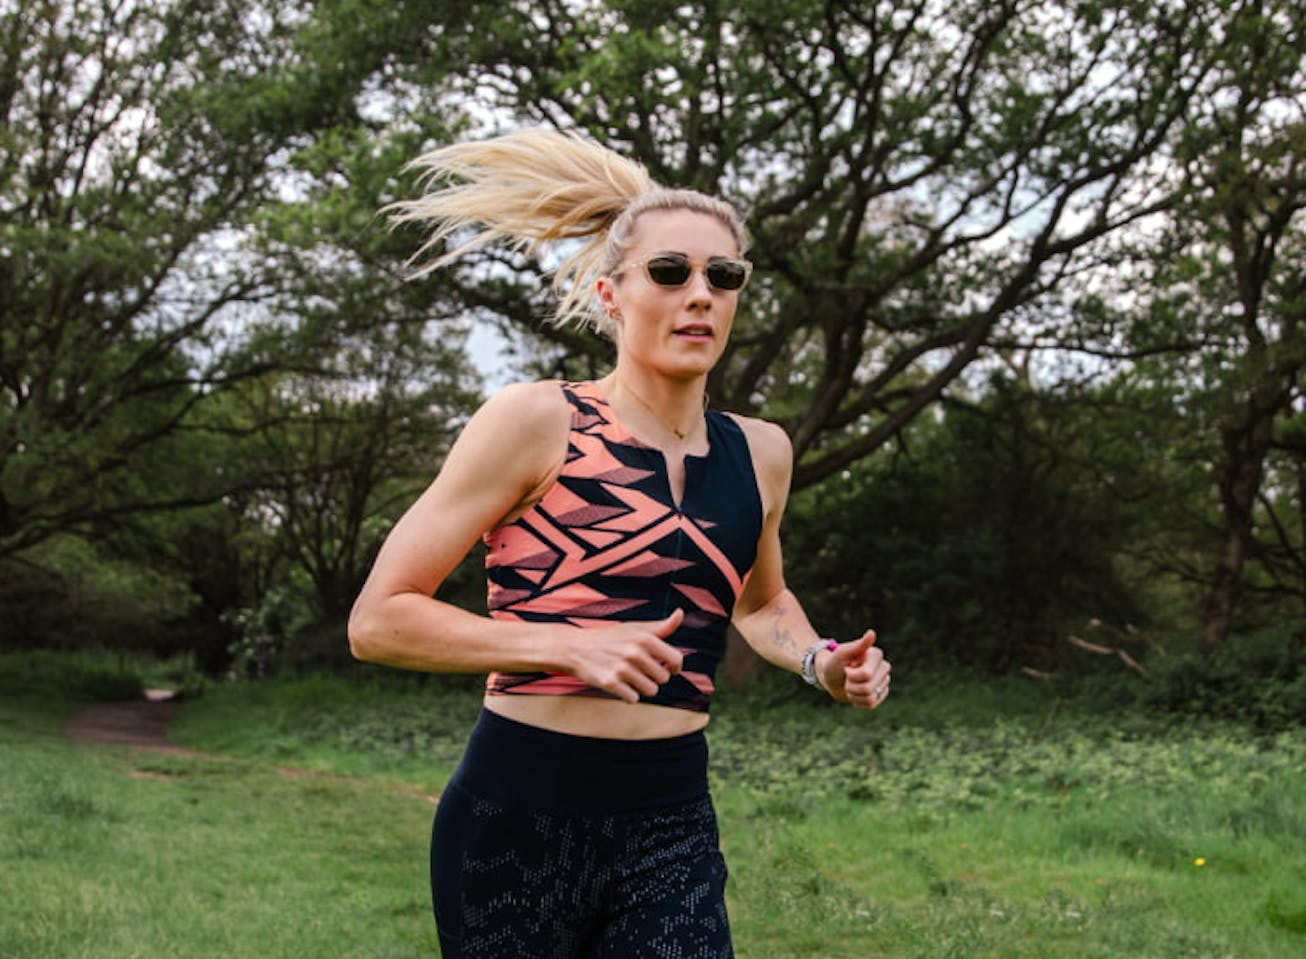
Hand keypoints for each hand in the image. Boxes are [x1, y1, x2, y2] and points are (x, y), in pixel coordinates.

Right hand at [561, 608, 685, 702]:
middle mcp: (634, 652)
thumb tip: (680, 613)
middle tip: (641, 671)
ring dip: (642, 687)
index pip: (676, 659)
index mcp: (644, 638)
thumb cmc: (610, 638)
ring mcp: (622, 669)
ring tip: (630, 677)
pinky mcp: (610, 683)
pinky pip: (633, 699)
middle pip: (663, 678)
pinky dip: (628, 695)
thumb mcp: (634, 628)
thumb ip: (660, 626)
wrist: (576, 648)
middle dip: (654, 677)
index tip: (670, 668)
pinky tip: (620, 684)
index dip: (675, 667)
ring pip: (650, 691)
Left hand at [820, 629, 890, 708]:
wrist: (829, 676)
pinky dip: (858, 701)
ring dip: (854, 694)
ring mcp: (883, 681)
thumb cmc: (834, 662)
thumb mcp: (842, 653)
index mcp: (876, 655)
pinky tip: (854, 693)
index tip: (847, 667)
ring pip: (871, 697)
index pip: (867, 674)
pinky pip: (872, 704)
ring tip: (850, 685)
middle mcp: (883, 667)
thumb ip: (857, 645)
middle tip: (847, 677)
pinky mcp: (880, 693)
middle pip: (869, 688)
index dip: (852, 675)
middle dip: (852, 686)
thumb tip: (872, 633)